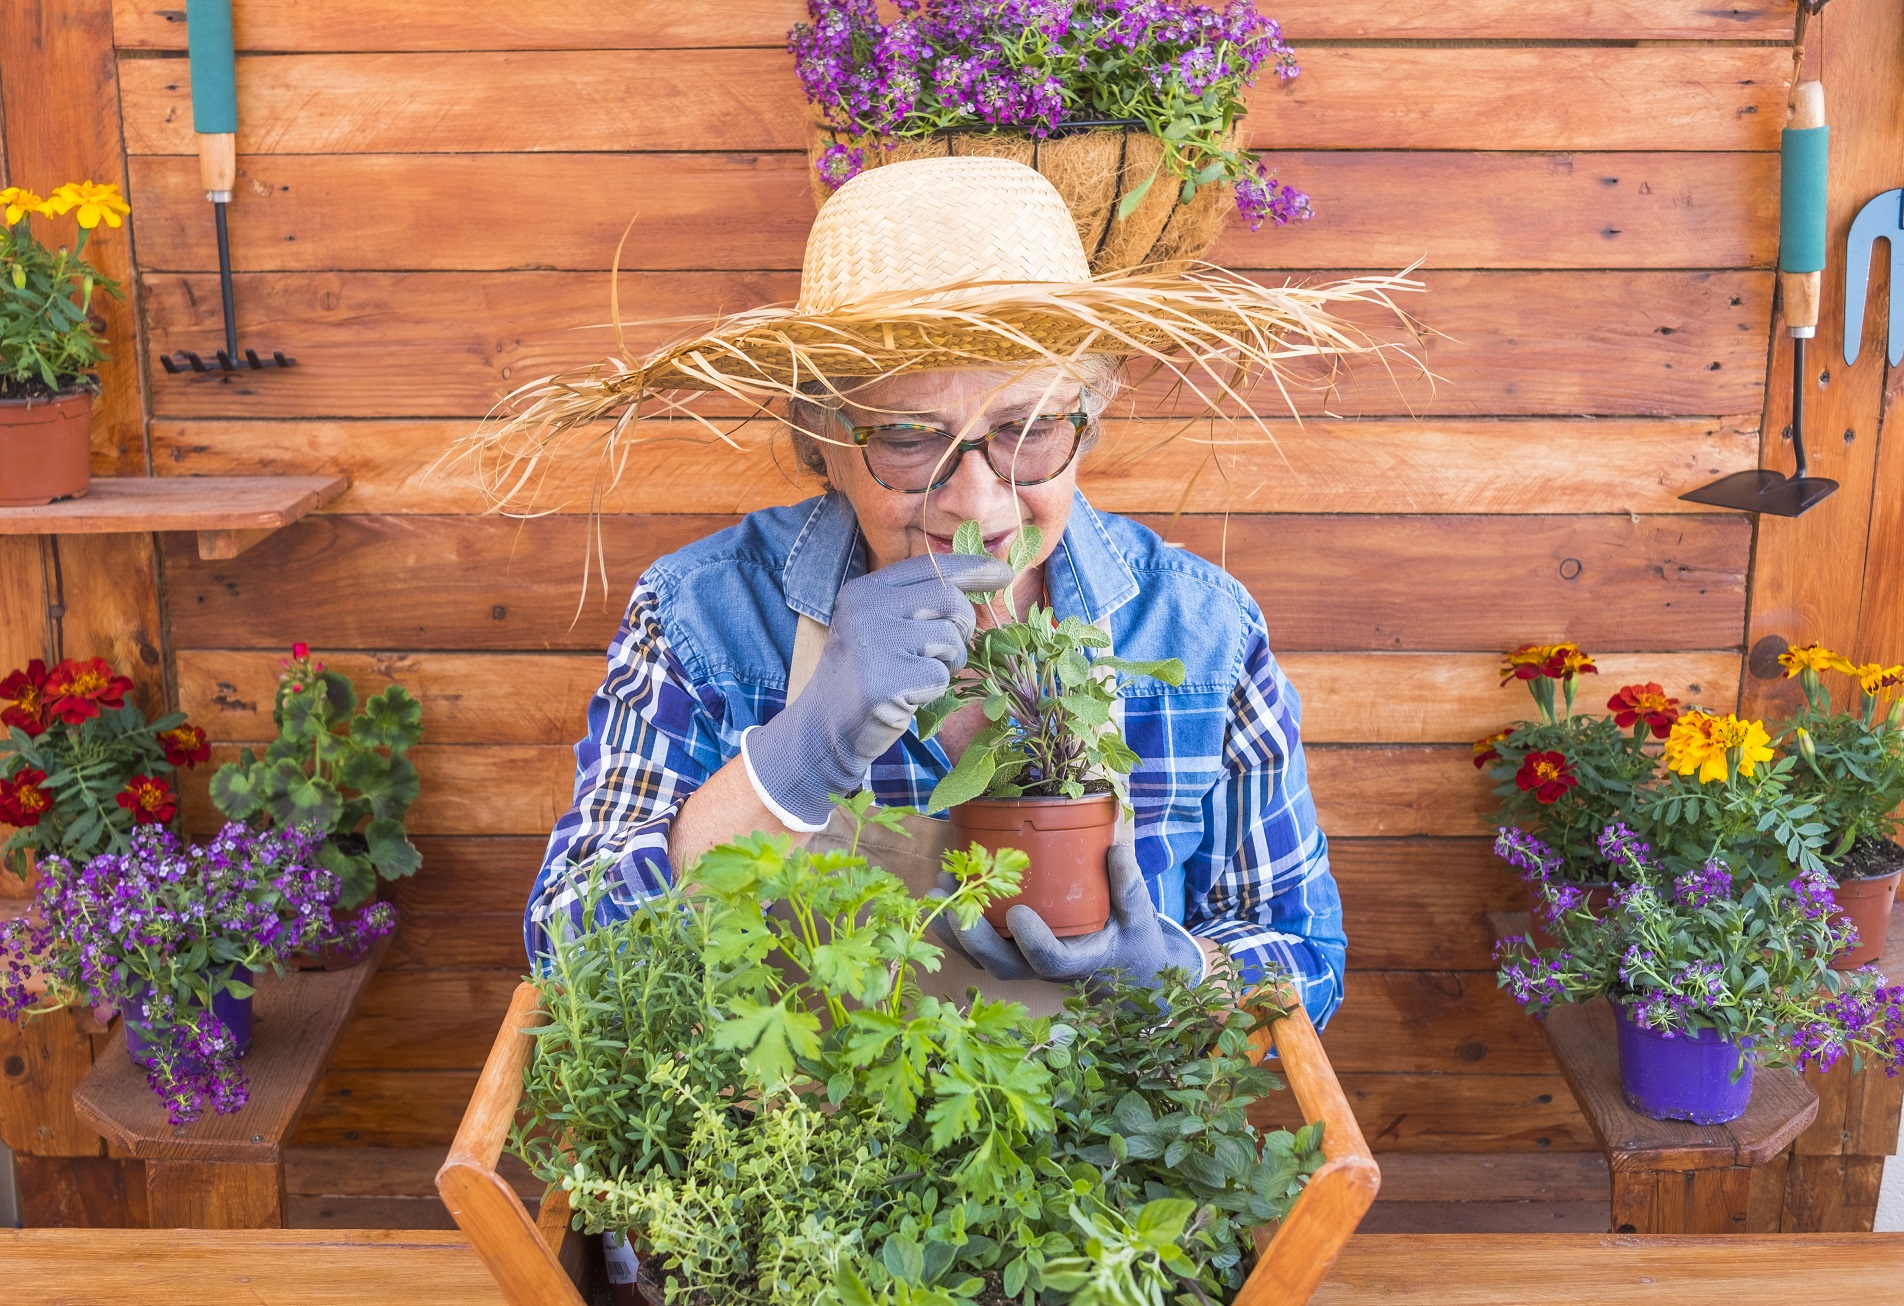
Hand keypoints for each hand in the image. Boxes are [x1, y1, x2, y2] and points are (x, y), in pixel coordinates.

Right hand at [745, 552, 1012, 826]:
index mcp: (866, 590)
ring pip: (949, 640)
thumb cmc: (866, 676)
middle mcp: (866, 609)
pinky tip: (906, 697)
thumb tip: (987, 579)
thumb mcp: (882, 626)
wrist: (823, 728)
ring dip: (947, 664)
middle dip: (963, 626)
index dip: (972, 569)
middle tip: (947, 651)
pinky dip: (933, 692)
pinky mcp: (884, 680)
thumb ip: (919, 603)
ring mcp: (874, 643)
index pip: (930, 566)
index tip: (1004, 573)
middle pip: (948, 598)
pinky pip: (939, 677)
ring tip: (917, 676)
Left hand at [932, 845, 1205, 990]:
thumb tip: (1116, 847)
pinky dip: (954, 922)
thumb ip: (1129, 885)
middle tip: (951, 901)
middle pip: (1001, 964)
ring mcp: (1023, 963)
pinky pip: (975, 945)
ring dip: (953, 927)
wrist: (1123, 964)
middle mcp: (1044, 968)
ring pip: (980, 957)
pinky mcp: (1009, 951)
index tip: (1018, 912)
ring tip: (937, 888)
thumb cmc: (1130, 936)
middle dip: (972, 936)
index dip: (1032, 941)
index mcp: (1078, 961)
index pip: (1049, 960)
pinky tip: (940, 889)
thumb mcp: (1139, 915)